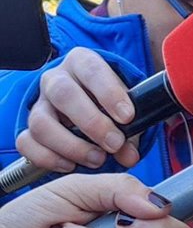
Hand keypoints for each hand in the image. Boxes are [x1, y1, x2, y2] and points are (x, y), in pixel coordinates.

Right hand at [15, 49, 140, 172]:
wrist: (87, 105)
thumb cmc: (109, 101)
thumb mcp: (123, 107)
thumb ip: (131, 129)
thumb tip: (130, 156)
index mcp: (82, 62)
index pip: (92, 70)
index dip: (110, 93)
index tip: (128, 117)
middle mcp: (55, 79)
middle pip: (63, 94)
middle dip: (92, 122)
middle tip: (115, 144)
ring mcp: (38, 104)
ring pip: (41, 122)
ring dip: (71, 146)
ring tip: (97, 159)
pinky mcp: (26, 128)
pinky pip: (26, 143)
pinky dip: (48, 158)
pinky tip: (71, 165)